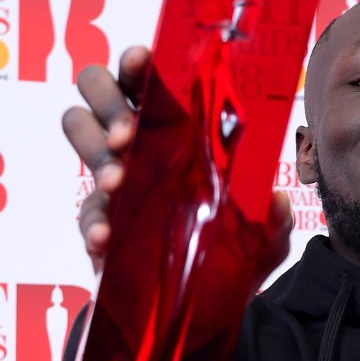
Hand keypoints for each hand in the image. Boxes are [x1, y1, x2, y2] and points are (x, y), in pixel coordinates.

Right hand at [63, 46, 294, 281]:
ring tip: (119, 182)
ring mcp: (115, 178)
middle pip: (99, 88)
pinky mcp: (102, 220)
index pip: (148, 77)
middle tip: (128, 135)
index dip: (138, 62)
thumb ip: (274, 218)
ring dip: (94, 149)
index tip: (143, 62)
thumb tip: (278, 201)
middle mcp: (141, 142)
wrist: (210, 299)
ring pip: (80, 130)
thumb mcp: (265, 236)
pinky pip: (86, 211)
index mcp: (178, 127)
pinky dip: (93, 222)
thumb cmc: (234, 248)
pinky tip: (106, 238)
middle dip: (108, 101)